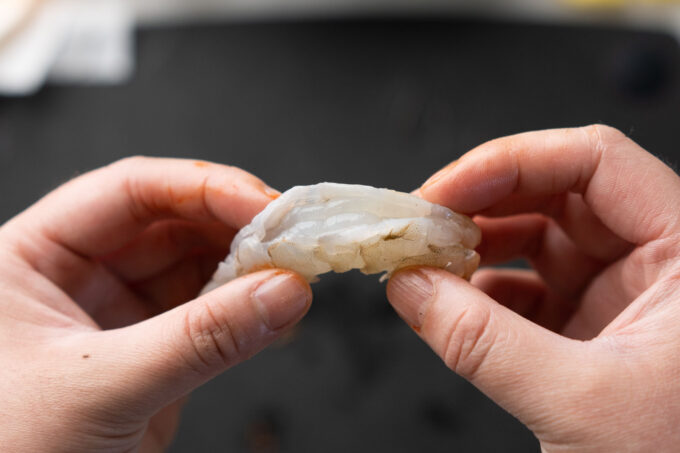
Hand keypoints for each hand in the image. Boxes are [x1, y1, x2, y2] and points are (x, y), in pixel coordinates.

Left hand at [0, 157, 311, 451]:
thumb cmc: (9, 451)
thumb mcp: (101, 387)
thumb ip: (199, 340)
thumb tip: (282, 292)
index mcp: (34, 257)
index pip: (129, 192)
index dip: (202, 188)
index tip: (263, 205)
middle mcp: (78, 276)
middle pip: (172, 223)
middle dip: (236, 227)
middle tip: (291, 239)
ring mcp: (118, 314)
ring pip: (196, 266)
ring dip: (249, 267)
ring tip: (293, 274)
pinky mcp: (151, 354)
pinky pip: (208, 316)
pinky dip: (247, 310)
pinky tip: (277, 309)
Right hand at [386, 125, 679, 451]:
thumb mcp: (578, 405)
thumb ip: (482, 343)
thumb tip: (410, 287)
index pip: (597, 161)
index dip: (513, 162)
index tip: (446, 191)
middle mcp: (660, 263)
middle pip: (559, 193)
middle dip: (482, 204)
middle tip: (422, 225)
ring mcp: (626, 296)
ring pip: (540, 239)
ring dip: (477, 248)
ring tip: (429, 266)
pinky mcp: (596, 330)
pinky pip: (532, 290)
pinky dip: (485, 293)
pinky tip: (454, 306)